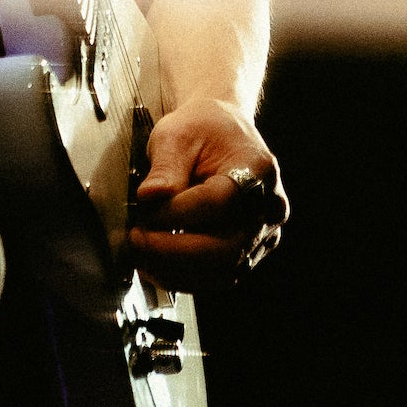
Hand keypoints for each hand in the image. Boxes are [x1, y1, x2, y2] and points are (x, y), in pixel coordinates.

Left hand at [130, 97, 287, 290]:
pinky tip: (158, 265)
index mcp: (256, 170)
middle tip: (137, 240)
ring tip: (143, 255)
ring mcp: (263, 233)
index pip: (217, 204)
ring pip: (225, 271)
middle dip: (173, 252)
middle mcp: (269, 207)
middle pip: (226, 248)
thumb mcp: (177, 134)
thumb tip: (150, 199)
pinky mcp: (250, 251)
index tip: (144, 210)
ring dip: (177, 271)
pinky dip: (186, 277)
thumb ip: (165, 168)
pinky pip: (221, 276)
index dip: (175, 213)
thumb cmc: (203, 128)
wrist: (224, 130)